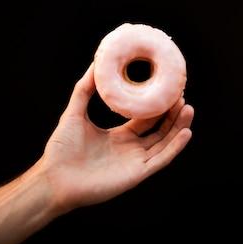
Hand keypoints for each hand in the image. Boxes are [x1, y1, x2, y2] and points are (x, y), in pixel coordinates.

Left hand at [39, 63, 194, 214]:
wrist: (54, 178)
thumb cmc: (61, 150)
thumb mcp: (74, 113)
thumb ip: (84, 90)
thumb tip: (95, 64)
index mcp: (120, 137)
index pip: (146, 119)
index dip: (158, 106)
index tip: (168, 90)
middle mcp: (130, 149)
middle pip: (160, 130)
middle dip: (173, 114)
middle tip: (182, 96)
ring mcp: (135, 162)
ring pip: (164, 143)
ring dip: (178, 127)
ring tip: (188, 109)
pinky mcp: (136, 174)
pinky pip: (160, 160)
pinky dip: (174, 147)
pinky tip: (185, 133)